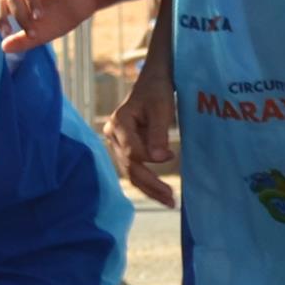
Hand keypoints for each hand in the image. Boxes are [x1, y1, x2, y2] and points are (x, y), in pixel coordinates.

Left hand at [0, 0, 105, 54]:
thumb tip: (3, 47)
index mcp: (20, 5)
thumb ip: (23, 41)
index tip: (7, 33)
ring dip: (31, 0)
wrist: (82, 7)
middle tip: (33, 32)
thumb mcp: (42, 35)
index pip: (0, 5)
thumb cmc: (58, 20)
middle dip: (20, 16)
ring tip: (40, 16)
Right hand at [105, 61, 176, 207]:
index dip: (150, 157)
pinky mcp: (124, 149)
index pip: (132, 150)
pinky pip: (134, 169)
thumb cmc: (157, 92)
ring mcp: (116, 143)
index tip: (171, 156)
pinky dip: (148, 182)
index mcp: (119, 122)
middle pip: (130, 167)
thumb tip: (159, 160)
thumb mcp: (162, 108)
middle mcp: (112, 135)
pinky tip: (161, 193)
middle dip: (151, 184)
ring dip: (150, 188)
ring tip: (169, 201)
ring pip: (131, 172)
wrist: (152, 83)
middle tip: (171, 199)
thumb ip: (159, 134)